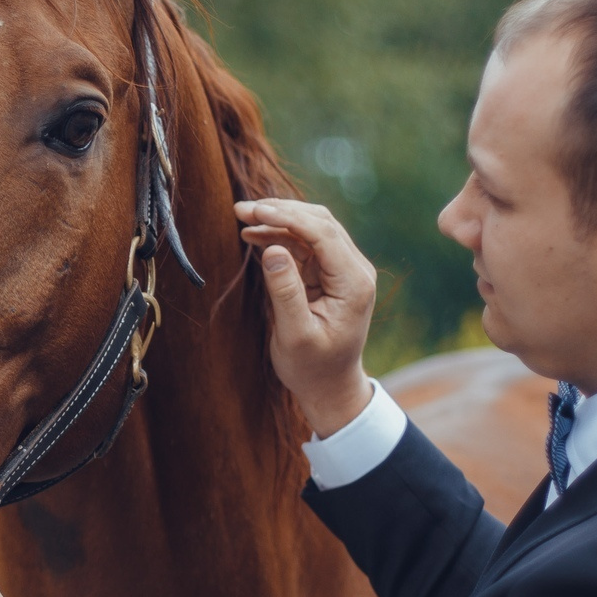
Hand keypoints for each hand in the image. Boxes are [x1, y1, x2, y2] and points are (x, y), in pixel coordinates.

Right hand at [234, 197, 379, 437]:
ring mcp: (343, 270)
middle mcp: (354, 270)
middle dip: (281, 212)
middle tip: (241, 210)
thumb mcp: (295, 335)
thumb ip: (285, 292)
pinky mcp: (328, 273)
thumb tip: (273, 249)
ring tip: (242, 218)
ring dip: (279, 220)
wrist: (329, 386)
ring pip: (312, 228)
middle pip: (319, 222)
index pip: (323, 234)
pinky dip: (280, 236)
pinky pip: (305, 244)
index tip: (254, 213)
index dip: (287, 218)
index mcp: (354, 283)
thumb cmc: (312, 367)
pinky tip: (254, 235)